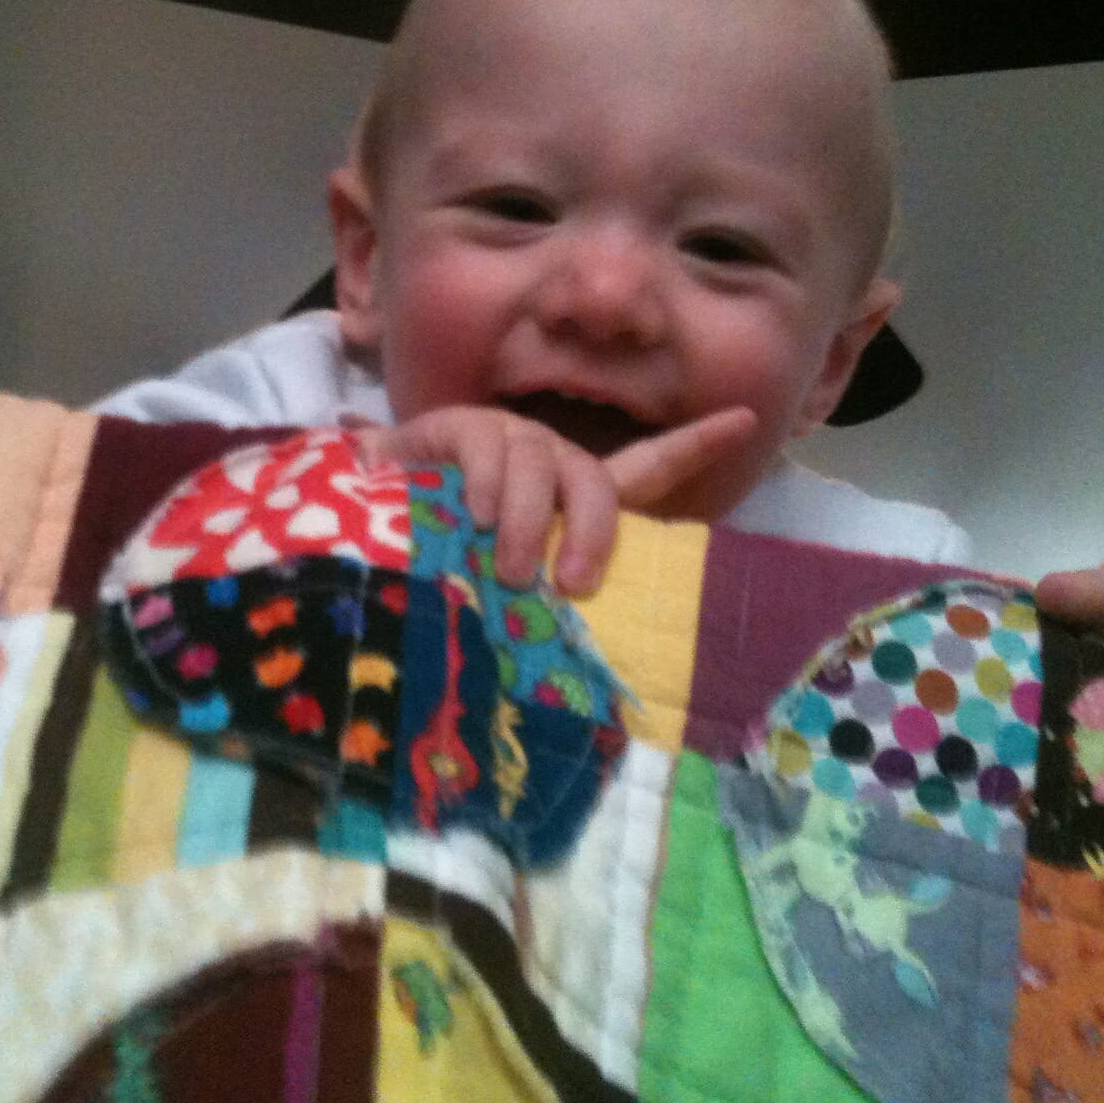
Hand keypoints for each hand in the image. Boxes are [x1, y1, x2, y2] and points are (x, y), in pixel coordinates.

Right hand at [357, 405, 756, 596]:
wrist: (357, 532)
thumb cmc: (439, 570)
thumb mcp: (501, 593)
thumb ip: (542, 611)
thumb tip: (593, 686)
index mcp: (569, 497)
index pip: (643, 467)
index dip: (693, 443)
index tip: (746, 417)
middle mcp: (546, 462)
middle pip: (597, 480)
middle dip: (595, 531)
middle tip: (573, 585)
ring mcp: (504, 440)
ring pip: (543, 467)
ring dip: (529, 522)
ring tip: (507, 569)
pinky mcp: (460, 426)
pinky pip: (489, 446)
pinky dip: (486, 486)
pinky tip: (470, 515)